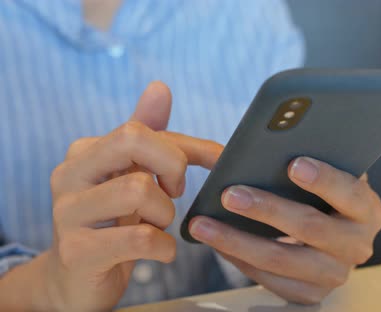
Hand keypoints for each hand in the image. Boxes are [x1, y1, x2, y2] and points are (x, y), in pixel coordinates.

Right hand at [41, 82, 221, 310]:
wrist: (75, 280)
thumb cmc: (113, 223)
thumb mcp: (131, 177)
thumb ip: (149, 136)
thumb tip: (160, 87)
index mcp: (85, 152)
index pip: (142, 128)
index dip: (187, 145)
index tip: (213, 162)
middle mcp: (69, 175)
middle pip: (133, 139)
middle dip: (172, 166)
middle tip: (175, 192)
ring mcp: (67, 213)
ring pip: (139, 190)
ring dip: (165, 214)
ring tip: (157, 225)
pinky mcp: (77, 252)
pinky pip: (140, 238)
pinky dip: (164, 247)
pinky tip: (160, 251)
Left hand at [189, 157, 380, 303]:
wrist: (335, 240)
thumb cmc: (327, 199)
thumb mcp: (332, 180)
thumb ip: (316, 164)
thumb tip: (274, 145)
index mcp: (368, 211)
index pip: (350, 193)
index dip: (323, 179)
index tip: (293, 164)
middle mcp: (357, 246)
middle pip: (309, 227)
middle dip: (266, 209)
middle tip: (230, 194)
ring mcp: (334, 274)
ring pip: (281, 259)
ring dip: (237, 240)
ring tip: (204, 223)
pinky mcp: (310, 294)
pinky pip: (269, 279)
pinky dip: (239, 260)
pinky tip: (217, 243)